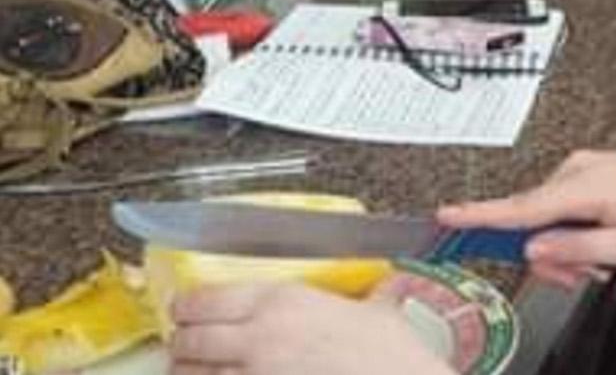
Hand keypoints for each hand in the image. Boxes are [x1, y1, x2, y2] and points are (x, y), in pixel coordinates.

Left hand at [169, 282, 452, 374]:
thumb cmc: (393, 357)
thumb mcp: (376, 313)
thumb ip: (364, 298)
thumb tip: (383, 288)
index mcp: (283, 300)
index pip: (203, 298)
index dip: (186, 307)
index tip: (185, 311)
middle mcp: (259, 335)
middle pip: (188, 338)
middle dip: (182, 344)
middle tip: (186, 345)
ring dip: (189, 373)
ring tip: (197, 371)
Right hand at [438, 150, 615, 288]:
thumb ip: (579, 249)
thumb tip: (534, 250)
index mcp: (587, 186)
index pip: (521, 206)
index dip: (480, 214)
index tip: (446, 216)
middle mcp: (575, 170)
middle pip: (530, 223)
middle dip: (549, 257)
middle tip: (584, 276)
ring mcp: (576, 169)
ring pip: (542, 221)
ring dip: (562, 248)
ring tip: (599, 259)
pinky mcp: (578, 174)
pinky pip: (555, 210)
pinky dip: (568, 232)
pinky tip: (595, 241)